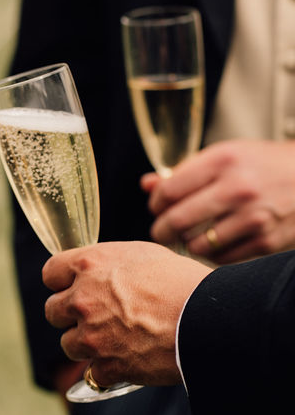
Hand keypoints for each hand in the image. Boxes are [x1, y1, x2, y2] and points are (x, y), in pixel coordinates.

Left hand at [42, 242, 210, 386]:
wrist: (211, 319)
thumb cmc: (184, 282)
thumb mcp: (142, 255)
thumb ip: (109, 263)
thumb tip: (96, 272)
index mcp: (89, 265)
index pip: (50, 273)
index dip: (61, 282)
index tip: (72, 287)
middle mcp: (82, 299)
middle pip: (52, 311)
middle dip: (69, 315)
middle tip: (95, 317)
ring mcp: (92, 335)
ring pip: (68, 344)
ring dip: (87, 344)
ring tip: (116, 340)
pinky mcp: (107, 365)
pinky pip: (94, 373)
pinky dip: (109, 371)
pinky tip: (128, 361)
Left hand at [143, 140, 294, 262]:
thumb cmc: (264, 165)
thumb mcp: (226, 155)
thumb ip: (184, 171)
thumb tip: (146, 185)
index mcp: (223, 160)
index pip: (168, 191)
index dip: (156, 203)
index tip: (158, 207)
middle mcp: (238, 188)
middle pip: (176, 221)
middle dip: (161, 230)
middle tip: (162, 231)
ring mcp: (254, 217)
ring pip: (197, 245)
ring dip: (188, 244)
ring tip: (192, 236)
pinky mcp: (268, 241)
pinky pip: (222, 258)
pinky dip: (213, 254)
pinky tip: (217, 243)